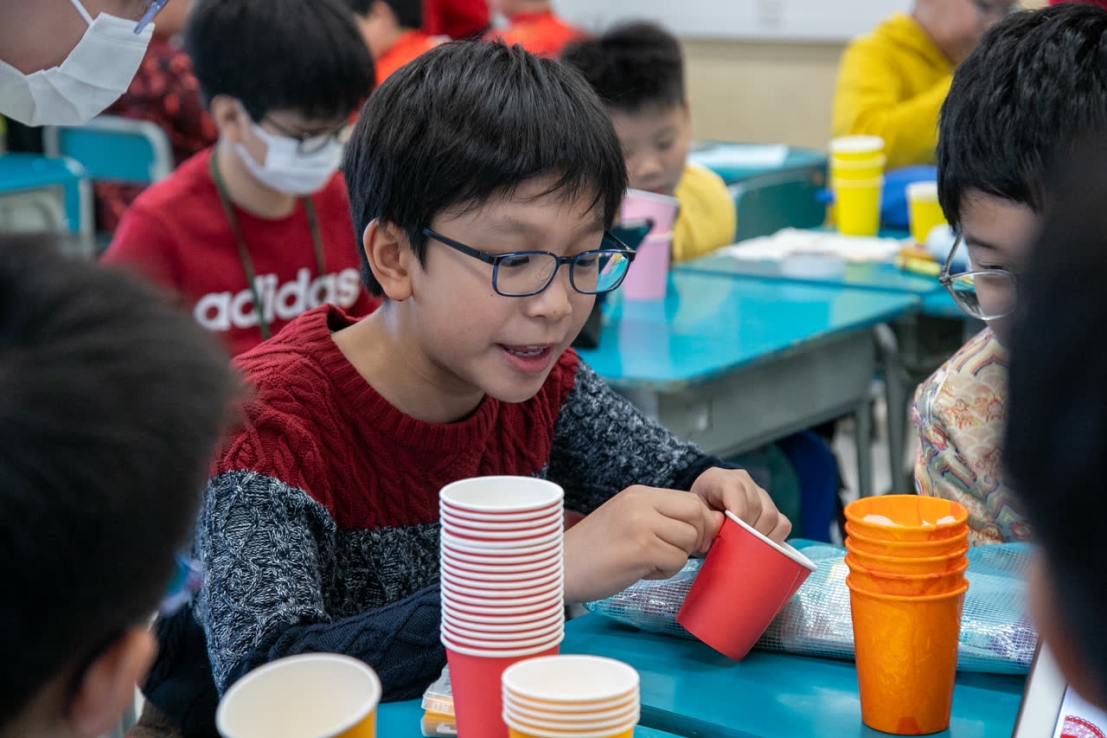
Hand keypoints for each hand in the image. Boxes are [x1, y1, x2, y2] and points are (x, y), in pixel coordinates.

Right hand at [563, 486, 715, 603]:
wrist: (556, 568)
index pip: (691, 500)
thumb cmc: (592, 552)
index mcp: (639, 494)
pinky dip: (664, 572)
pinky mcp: (640, 549)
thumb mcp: (628, 522)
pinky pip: (676, 561)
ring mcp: (641, 524)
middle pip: (697, 514)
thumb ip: (662, 519)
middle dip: (696, 538)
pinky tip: (640, 570)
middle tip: (676, 554)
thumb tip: (709, 525)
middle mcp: (641, 503)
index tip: (690, 541)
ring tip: (648, 562)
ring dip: (677, 558)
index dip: (699, 523)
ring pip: (688, 540)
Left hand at [689, 467, 790, 543]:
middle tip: (738, 548)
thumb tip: (716, 542)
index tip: (731, 537)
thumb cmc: (700, 509)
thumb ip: (706, 525)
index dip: (737, 518)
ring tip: (748, 547)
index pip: (736, 492)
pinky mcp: (771, 506)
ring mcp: (760, 493)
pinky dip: (774, 537)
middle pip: (758, 508)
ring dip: (762, 536)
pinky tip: (760, 545)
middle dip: (749, 532)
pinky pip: (782, 523)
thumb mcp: (696, 514)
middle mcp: (744, 481)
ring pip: (772, 516)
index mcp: (721, 479)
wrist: (704, 498)